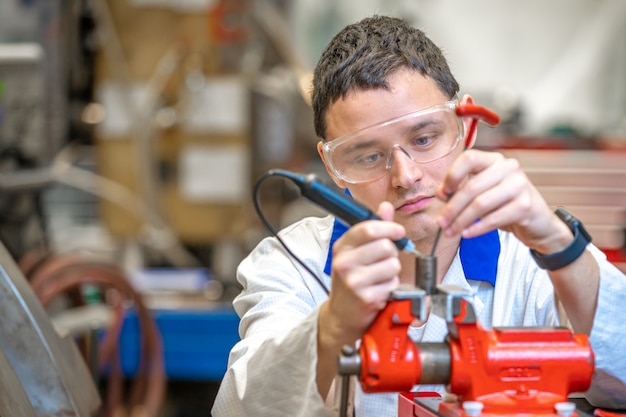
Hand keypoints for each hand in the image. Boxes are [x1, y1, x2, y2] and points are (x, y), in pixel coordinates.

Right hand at [324, 201, 405, 345]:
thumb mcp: (356, 252)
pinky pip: (393, 284)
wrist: (341, 315)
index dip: (389, 228)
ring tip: (379, 278)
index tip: (398, 232)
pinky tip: (379, 291)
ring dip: (392, 272)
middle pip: (386, 246)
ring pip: (392, 265)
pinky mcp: (366, 297)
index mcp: (342, 247)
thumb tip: (385, 207)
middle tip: (382, 263)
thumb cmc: (351, 280)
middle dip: (391, 254)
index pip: (368, 228)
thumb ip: (373, 229)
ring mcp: (354, 281)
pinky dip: (391, 287)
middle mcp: (344, 262)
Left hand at [435, 149, 570, 252]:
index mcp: (495, 160)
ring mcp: (519, 185)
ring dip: (461, 221)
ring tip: (450, 231)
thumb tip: (441, 193)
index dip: (452, 176)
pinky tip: (467, 233)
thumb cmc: (505, 205)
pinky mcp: (525, 205)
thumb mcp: (482, 194)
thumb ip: (461, 190)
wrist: (538, 223)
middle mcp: (508, 168)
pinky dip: (477, 228)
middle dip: (452, 208)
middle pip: (471, 187)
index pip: (469, 158)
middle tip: (441, 222)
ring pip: (480, 204)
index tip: (442, 194)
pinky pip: (493, 218)